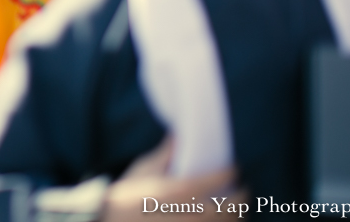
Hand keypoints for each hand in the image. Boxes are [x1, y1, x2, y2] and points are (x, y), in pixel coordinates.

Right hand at [102, 138, 248, 220]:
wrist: (107, 219)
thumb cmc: (124, 195)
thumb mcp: (143, 170)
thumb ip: (165, 154)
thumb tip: (179, 134)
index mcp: (179, 191)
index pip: (221, 179)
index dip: (231, 172)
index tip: (234, 168)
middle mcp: (190, 214)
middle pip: (232, 207)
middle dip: (241, 197)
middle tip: (242, 190)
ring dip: (236, 217)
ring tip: (236, 211)